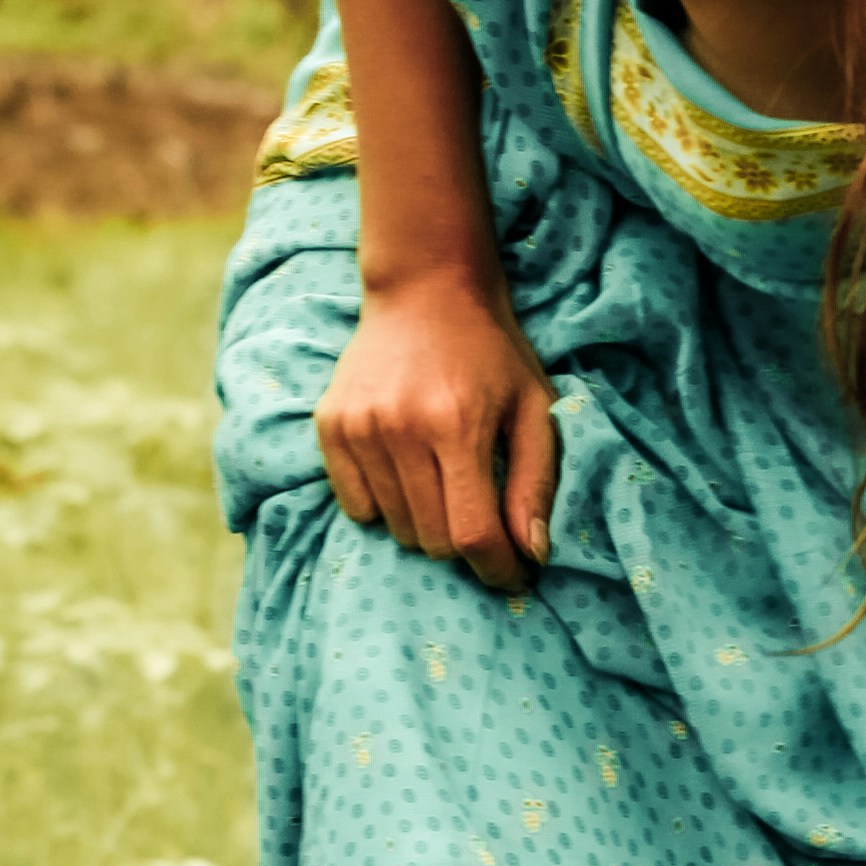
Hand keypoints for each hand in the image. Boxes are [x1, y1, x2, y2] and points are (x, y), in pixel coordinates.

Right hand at [320, 271, 558, 592]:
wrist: (425, 289)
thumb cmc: (491, 353)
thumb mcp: (535, 407)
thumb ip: (535, 483)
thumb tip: (531, 555)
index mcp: (457, 425)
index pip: (472, 533)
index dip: (497, 568)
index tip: (514, 576)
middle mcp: (401, 429)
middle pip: (432, 539)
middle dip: (465, 544)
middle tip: (482, 518)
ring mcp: (359, 428)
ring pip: (395, 528)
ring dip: (426, 525)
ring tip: (446, 486)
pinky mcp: (330, 426)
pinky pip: (356, 508)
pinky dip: (386, 508)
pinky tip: (408, 475)